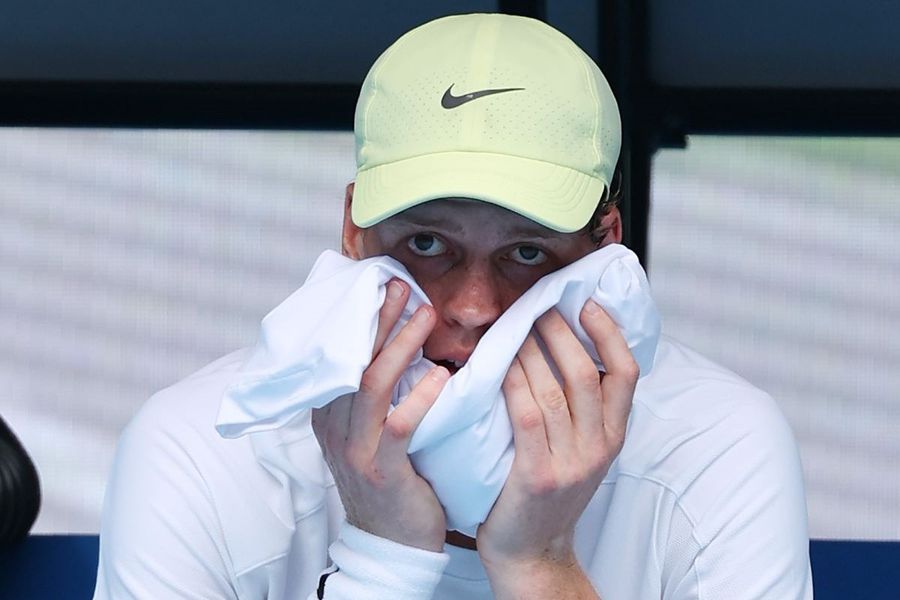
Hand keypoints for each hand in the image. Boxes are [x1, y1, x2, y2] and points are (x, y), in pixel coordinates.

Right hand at [311, 279, 449, 551]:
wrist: (391, 543)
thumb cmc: (390, 481)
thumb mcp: (370, 433)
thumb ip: (376, 395)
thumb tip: (401, 345)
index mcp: (329, 413)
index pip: (340, 355)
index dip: (361, 320)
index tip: (384, 287)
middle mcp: (333, 426)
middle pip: (352, 358)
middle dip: (377, 318)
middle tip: (401, 286)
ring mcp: (355, 448)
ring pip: (371, 383)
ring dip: (400, 344)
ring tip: (426, 314)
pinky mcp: (382, 469)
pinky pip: (398, 425)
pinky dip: (419, 397)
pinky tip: (439, 376)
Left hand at [476, 300, 638, 596]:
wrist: (532, 553)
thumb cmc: (548, 493)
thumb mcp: (581, 451)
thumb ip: (582, 409)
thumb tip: (564, 348)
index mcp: (614, 436)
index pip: (626, 372)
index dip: (610, 332)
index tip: (588, 303)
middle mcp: (599, 447)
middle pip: (587, 373)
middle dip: (562, 332)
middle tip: (539, 308)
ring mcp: (571, 463)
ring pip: (555, 389)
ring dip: (532, 350)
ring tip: (515, 328)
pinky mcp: (538, 475)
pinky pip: (528, 415)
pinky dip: (514, 382)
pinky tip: (500, 364)